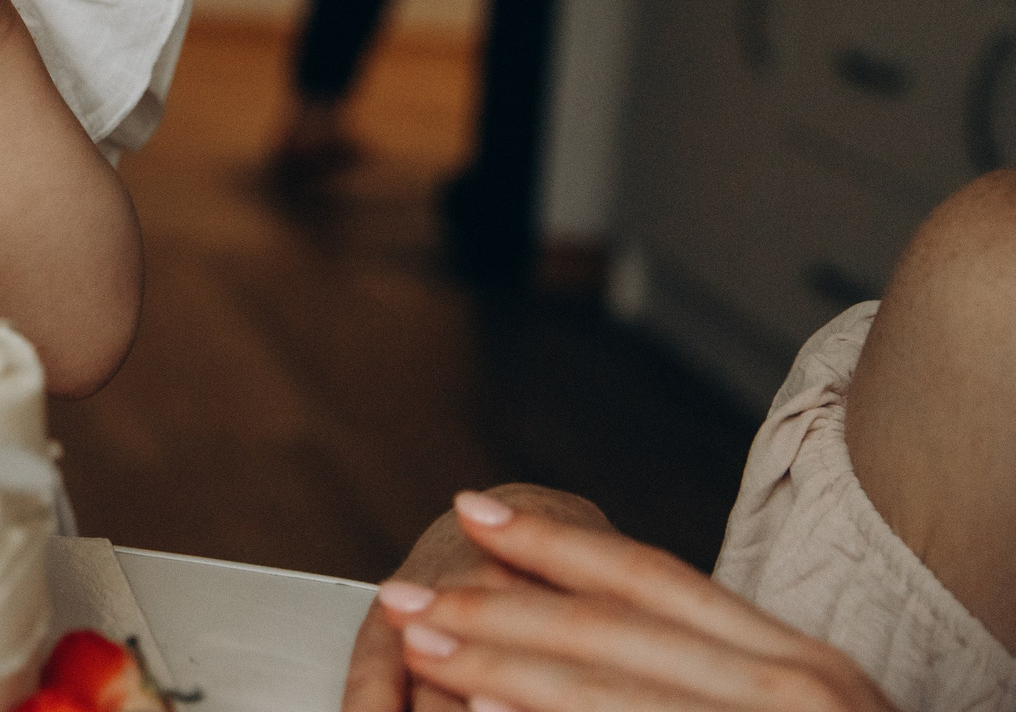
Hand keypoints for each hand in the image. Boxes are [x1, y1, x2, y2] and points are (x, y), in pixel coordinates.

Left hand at [372, 490, 897, 711]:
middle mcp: (797, 693)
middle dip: (501, 607)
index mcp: (795, 663)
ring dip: (507, 669)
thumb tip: (561, 640)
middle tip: (405, 595)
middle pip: (619, 633)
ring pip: (620, 694)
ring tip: (425, 649)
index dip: (555, 544)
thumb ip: (689, 670)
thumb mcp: (774, 706)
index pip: (655, 581)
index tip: (469, 511)